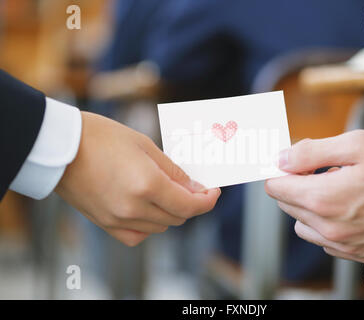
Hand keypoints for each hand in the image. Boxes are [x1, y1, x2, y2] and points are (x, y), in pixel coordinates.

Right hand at [56, 112, 220, 245]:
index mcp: (146, 185)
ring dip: (172, 211)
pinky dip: (150, 224)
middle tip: (192, 185)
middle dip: (190, 202)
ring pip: (160, 226)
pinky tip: (148, 207)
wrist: (59, 147)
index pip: (189, 206)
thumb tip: (195, 188)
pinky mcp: (105, 224)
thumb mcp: (145, 146)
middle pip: (177, 217)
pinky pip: (138, 234)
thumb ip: (173, 171)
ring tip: (168, 191)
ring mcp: (117, 219)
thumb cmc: (101, 137)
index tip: (214, 191)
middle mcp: (133, 208)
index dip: (207, 201)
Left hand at [265, 130, 363, 262]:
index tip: (288, 161)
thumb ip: (311, 152)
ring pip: (303, 225)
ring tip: (337, 187)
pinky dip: (327, 224)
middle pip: (287, 205)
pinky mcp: (360, 253)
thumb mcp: (357, 144)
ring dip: (309, 205)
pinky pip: (325, 240)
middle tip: (320, 168)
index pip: (276, 187)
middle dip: (296, 183)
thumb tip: (280, 158)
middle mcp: (330, 228)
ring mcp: (346, 245)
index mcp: (324, 199)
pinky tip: (349, 207)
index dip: (279, 169)